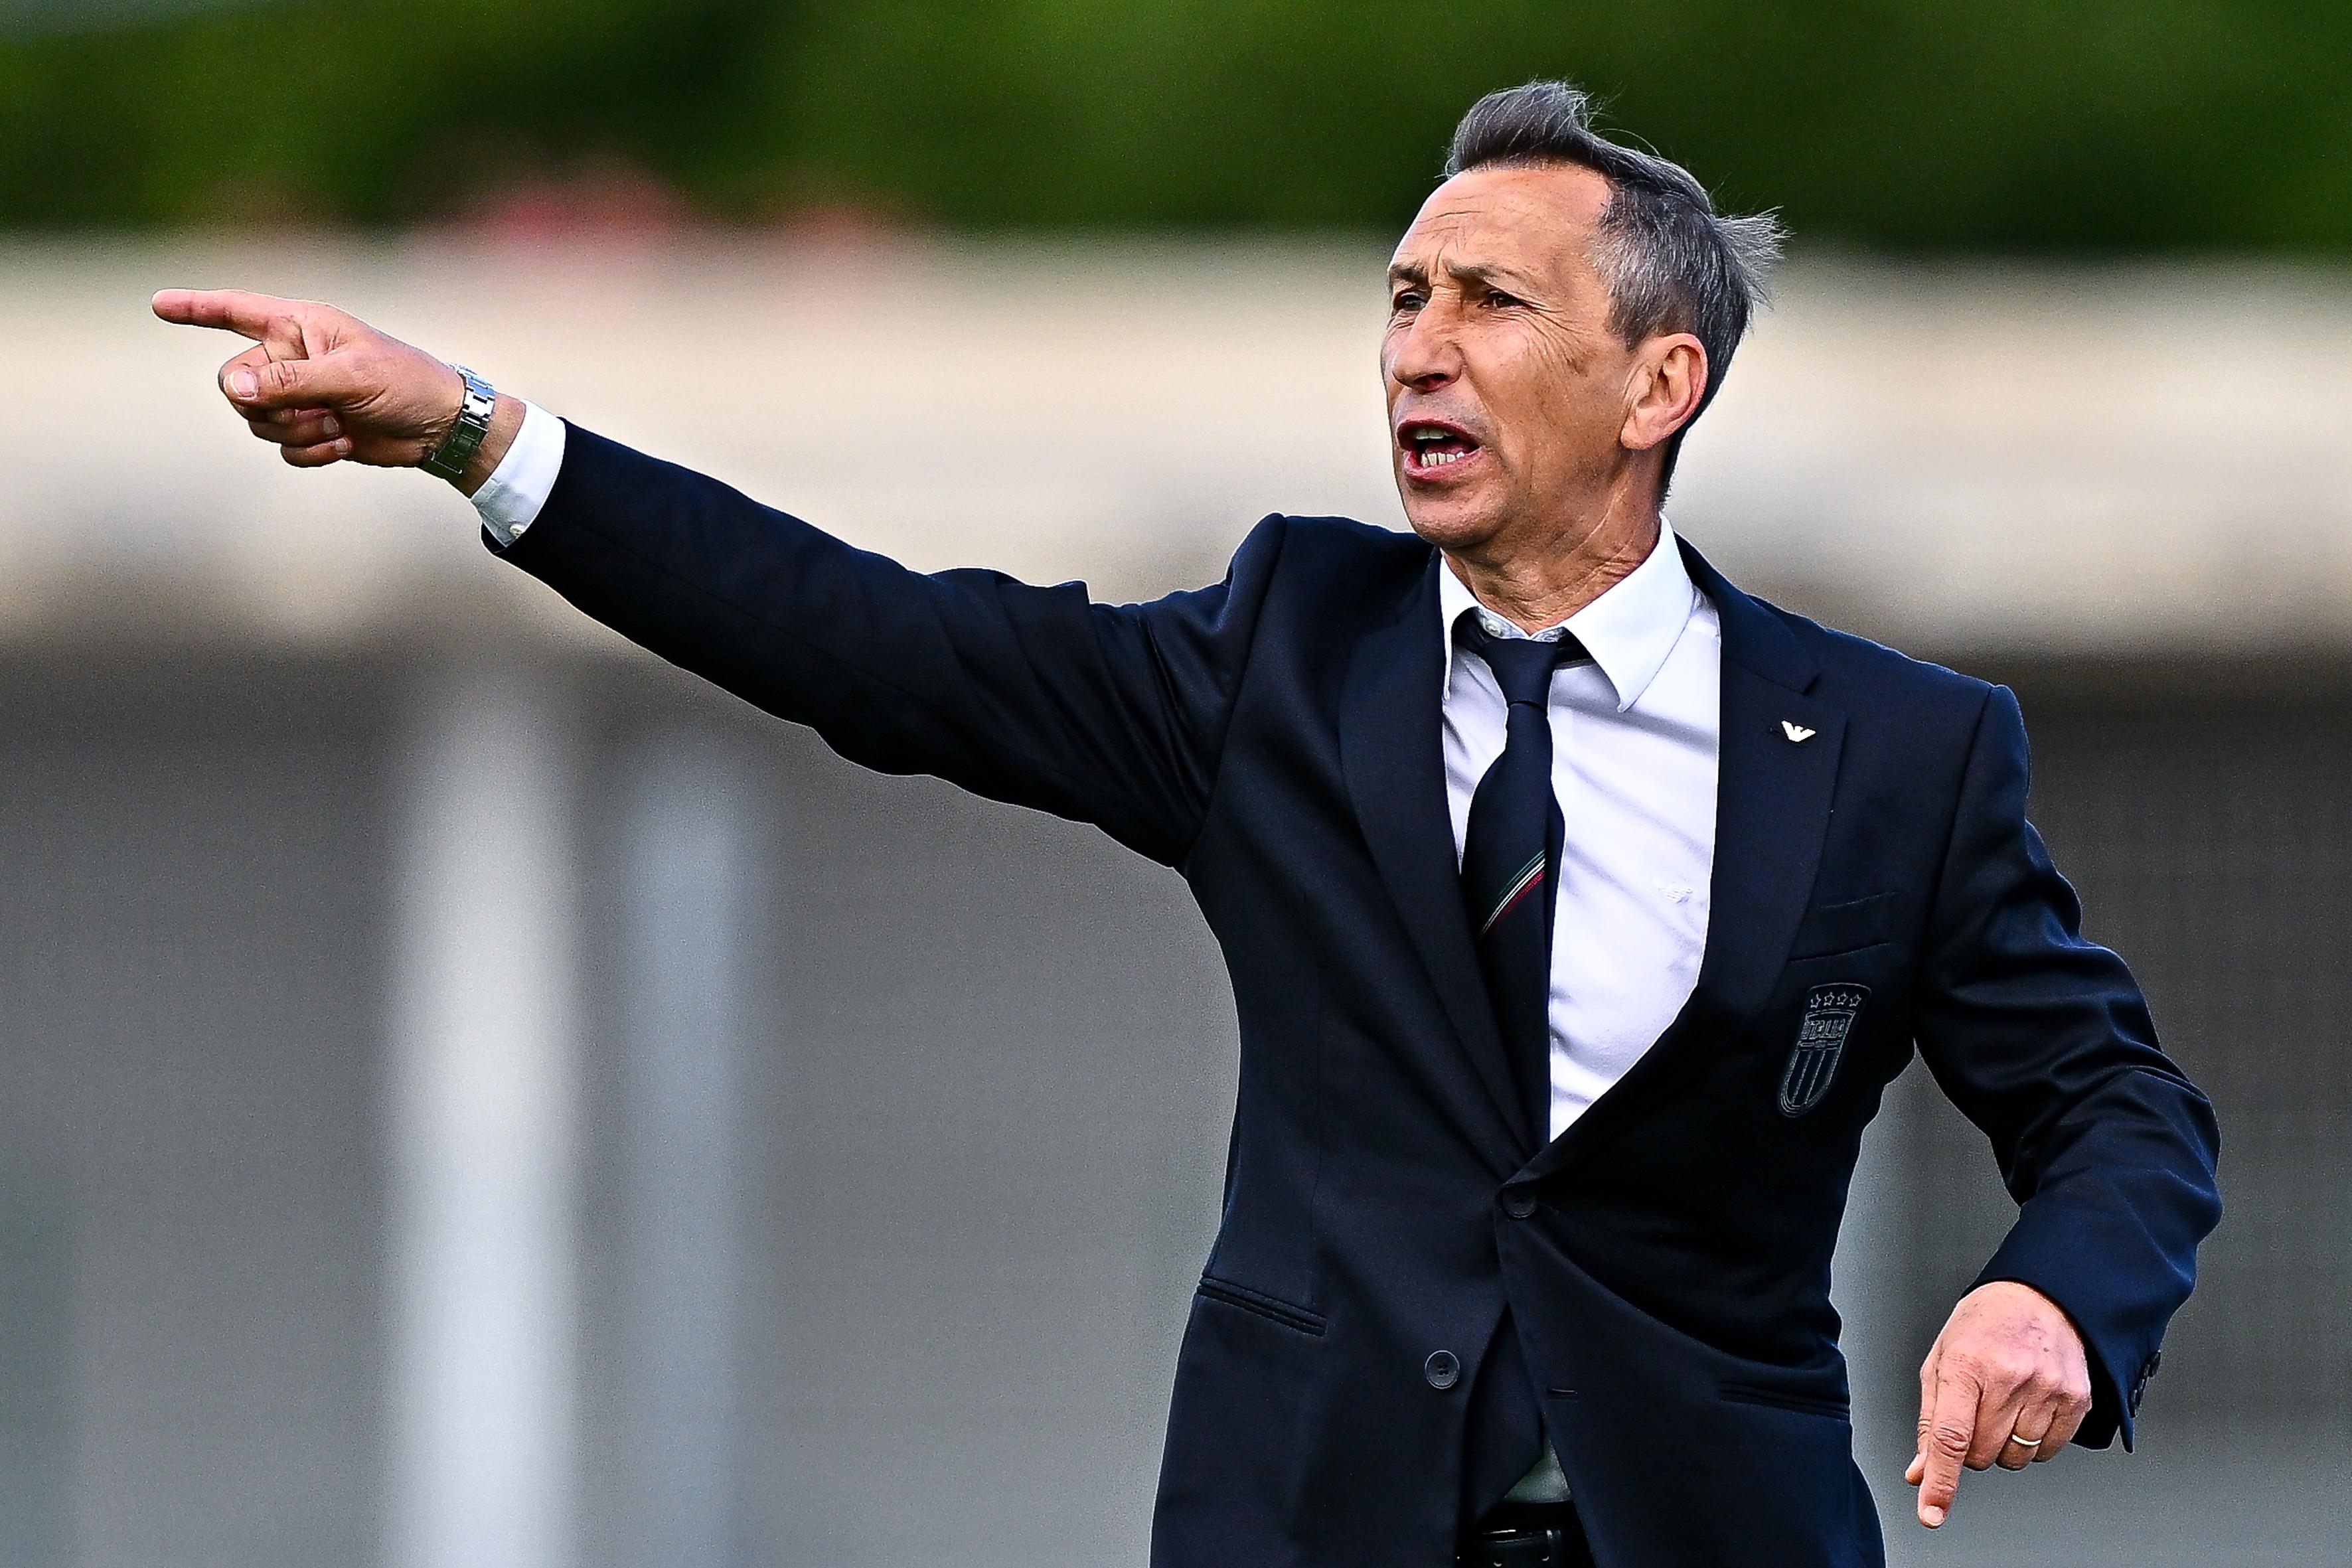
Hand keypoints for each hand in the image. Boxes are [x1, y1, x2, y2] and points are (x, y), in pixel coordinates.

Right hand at [150, 288, 516, 487]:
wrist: (438, 426)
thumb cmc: (404, 383)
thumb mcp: (349, 377)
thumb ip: (290, 381)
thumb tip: (235, 391)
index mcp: (300, 325)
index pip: (236, 310)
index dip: (196, 308)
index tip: (159, 304)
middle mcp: (290, 356)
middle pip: (234, 382)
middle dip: (269, 404)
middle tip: (317, 408)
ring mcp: (297, 394)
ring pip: (255, 420)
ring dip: (295, 431)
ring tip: (338, 424)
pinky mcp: (308, 428)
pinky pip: (281, 447)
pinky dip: (309, 451)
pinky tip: (343, 444)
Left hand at [1905, 1280, 2091, 1528]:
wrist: (2043, 1295)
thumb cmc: (1985, 1324)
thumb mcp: (1942, 1359)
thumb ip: (1930, 1420)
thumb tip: (1919, 1471)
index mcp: (1967, 1364)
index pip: (1950, 1437)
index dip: (1940, 1481)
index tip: (1931, 1513)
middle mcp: (2010, 1378)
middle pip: (1982, 1455)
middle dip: (1972, 1448)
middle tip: (1976, 1412)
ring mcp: (2047, 1389)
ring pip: (2015, 1459)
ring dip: (2003, 1446)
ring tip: (2005, 1404)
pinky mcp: (2076, 1399)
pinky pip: (2048, 1451)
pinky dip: (2034, 1444)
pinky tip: (2029, 1410)